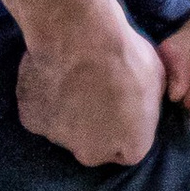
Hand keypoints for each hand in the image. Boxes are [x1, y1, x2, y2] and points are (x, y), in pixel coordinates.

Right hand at [13, 0, 165, 167]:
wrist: (81, 38)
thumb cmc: (126, 55)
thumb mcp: (157, 77)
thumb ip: (148, 100)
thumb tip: (142, 100)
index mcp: (133, 147)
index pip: (129, 150)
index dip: (125, 127)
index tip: (121, 106)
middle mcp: (93, 152)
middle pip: (93, 146)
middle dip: (94, 126)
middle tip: (94, 91)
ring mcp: (59, 139)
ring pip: (64, 128)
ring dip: (67, 111)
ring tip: (72, 77)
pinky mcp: (31, 121)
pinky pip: (39, 111)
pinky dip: (43, 97)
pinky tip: (51, 73)